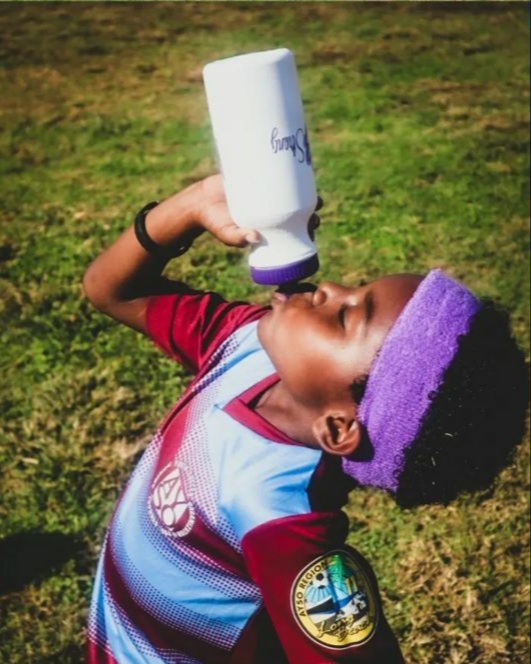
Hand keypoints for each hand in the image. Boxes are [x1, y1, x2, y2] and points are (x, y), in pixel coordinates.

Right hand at [196, 174, 322, 245]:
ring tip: (314, 190)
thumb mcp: (227, 233)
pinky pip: (277, 172)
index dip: (306, 226)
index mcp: (268, 226)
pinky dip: (288, 170)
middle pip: (298, 210)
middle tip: (318, 206)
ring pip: (292, 191)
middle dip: (311, 209)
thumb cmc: (215, 222)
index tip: (315, 223)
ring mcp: (266, 192)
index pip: (292, 228)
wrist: (201, 201)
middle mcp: (271, 209)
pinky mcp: (258, 176)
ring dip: (306, 190)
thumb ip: (239, 237)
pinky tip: (300, 167)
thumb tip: (255, 237)